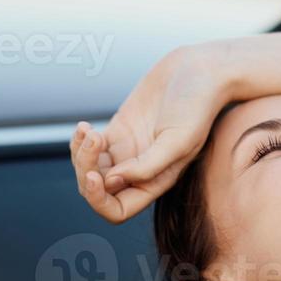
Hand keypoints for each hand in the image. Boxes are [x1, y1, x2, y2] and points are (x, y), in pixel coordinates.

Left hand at [71, 45, 225, 222]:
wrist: (200, 70)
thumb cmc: (198, 105)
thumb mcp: (179, 139)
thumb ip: (147, 167)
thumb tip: (112, 182)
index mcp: (157, 182)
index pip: (119, 210)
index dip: (100, 201)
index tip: (94, 176)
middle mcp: (140, 171)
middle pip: (99, 189)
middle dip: (86, 171)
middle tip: (92, 140)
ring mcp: (128, 151)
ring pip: (91, 169)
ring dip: (81, 155)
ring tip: (88, 131)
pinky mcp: (119, 130)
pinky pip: (90, 147)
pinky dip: (81, 141)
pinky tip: (85, 127)